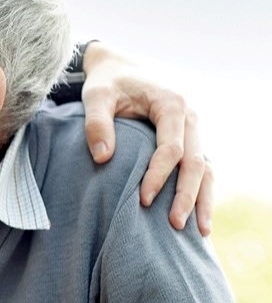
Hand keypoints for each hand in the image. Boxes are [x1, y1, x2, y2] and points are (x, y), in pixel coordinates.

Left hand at [80, 42, 212, 234]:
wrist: (118, 69)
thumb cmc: (106, 83)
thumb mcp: (95, 96)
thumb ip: (96, 123)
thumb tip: (102, 158)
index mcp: (172, 104)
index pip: (171, 148)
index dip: (158, 176)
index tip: (142, 200)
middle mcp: (190, 117)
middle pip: (195, 162)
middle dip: (186, 195)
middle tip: (174, 225)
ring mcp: (193, 130)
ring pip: (205, 168)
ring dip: (202, 199)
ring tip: (199, 233)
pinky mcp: (188, 139)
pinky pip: (200, 168)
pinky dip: (200, 191)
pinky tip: (197, 217)